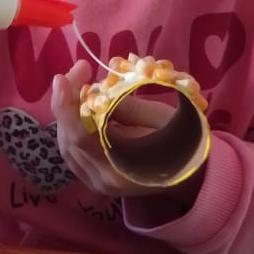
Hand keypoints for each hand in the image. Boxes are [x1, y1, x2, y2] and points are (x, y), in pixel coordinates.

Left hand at [51, 60, 176, 196]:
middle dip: (67, 102)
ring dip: (68, 113)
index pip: (80, 136)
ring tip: (79, 85)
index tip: (63, 78)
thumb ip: (123, 107)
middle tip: (79, 72)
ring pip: (65, 144)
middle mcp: (101, 179)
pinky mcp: (92, 178)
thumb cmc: (181, 141)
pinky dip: (72, 126)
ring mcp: (94, 182)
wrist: (190, 174)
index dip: (66, 105)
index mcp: (119, 168)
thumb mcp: (157, 118)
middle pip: (67, 139)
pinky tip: (82, 107)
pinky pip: (72, 150)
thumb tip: (94, 93)